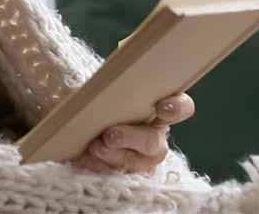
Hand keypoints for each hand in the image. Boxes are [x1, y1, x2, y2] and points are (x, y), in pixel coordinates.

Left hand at [70, 93, 194, 174]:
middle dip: (131, 138)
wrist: (84, 117)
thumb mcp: (103, 86)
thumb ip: (101, 84)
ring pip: (137, 163)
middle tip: (109, 135)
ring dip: (113, 155)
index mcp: (158, 106)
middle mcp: (154, 133)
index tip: (161, 107)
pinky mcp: (126, 171)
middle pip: (154, 141)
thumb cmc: (100, 96)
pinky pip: (117, 174)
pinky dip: (99, 165)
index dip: (177, 107)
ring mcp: (142, 157)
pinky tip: (85, 156)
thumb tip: (76, 88)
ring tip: (94, 147)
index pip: (182, 106)